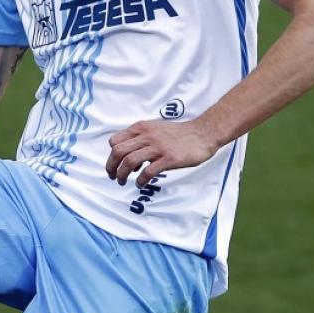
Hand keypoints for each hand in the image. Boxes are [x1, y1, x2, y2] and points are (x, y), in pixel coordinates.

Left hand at [106, 119, 220, 187]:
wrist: (202, 133)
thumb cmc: (178, 134)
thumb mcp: (155, 128)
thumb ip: (140, 138)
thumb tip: (129, 156)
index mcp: (142, 128)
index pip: (115, 141)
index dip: (111, 155)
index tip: (115, 164)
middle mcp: (147, 136)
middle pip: (118, 152)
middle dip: (111, 167)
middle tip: (113, 176)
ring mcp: (158, 147)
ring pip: (129, 162)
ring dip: (122, 175)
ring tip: (122, 182)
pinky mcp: (169, 159)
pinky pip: (148, 171)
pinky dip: (140, 180)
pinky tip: (141, 184)